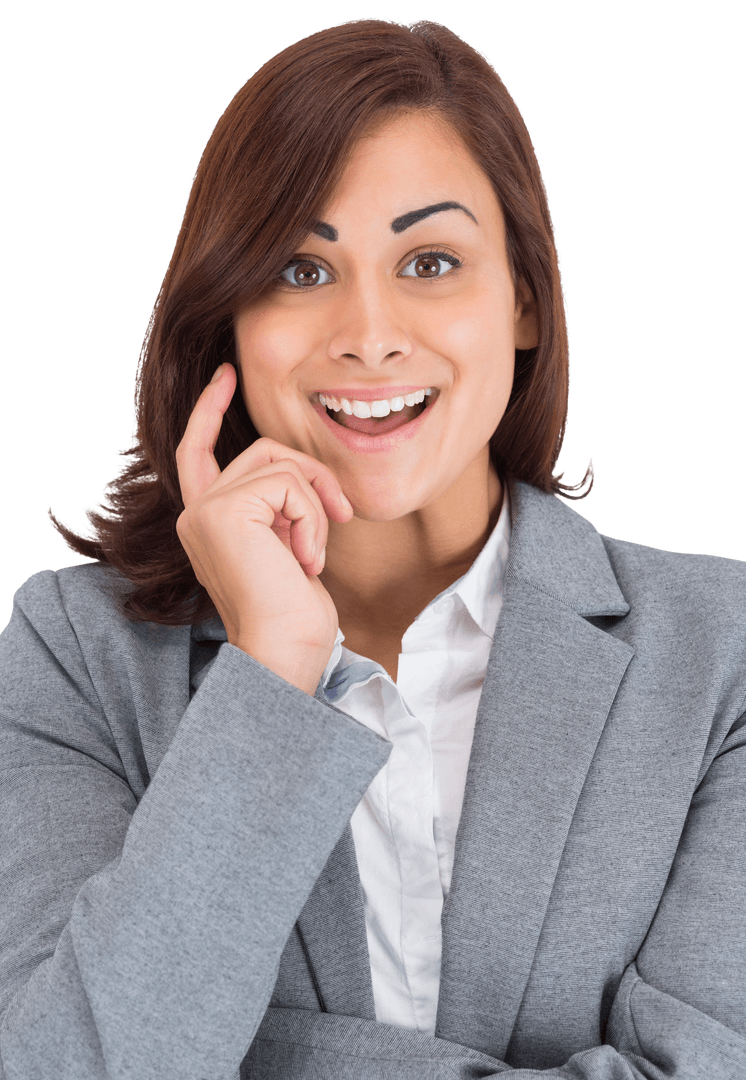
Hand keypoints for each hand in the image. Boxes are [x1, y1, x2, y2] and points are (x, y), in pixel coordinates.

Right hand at [175, 363, 352, 694]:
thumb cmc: (292, 613)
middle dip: (312, 475)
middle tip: (340, 515)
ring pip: (281, 465)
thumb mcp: (285, 546)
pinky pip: (289, 482)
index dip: (209, 409)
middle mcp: (196, 513)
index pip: (196, 451)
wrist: (284, 651)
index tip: (228, 373)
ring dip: (315, 507)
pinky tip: (306, 558)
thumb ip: (277, 507)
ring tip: (314, 554)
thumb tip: (300, 473)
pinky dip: (313, 518)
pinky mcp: (225, 509)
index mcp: (206, 522)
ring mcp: (205, 510)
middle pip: (262, 450)